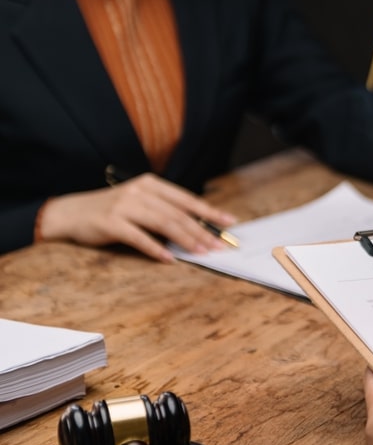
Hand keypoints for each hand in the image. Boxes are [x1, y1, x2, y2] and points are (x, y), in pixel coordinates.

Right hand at [37, 173, 237, 261]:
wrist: (70, 213)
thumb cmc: (111, 211)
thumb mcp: (139, 204)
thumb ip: (163, 211)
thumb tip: (197, 230)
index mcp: (150, 184)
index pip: (186, 200)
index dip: (209, 212)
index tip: (229, 223)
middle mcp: (139, 192)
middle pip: (178, 214)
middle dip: (202, 231)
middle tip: (220, 245)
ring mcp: (124, 206)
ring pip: (163, 223)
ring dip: (185, 240)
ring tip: (202, 253)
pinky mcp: (111, 222)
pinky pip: (138, 237)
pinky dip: (155, 249)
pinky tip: (170, 259)